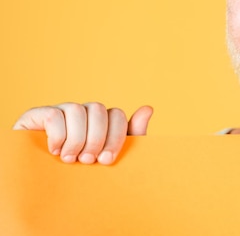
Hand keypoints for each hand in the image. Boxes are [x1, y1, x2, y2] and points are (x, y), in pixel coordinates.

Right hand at [12, 103, 152, 164]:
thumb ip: (131, 136)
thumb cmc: (79, 172)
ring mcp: (60, 110)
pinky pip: (54, 115)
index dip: (115, 137)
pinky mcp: (37, 114)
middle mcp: (82, 111)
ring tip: (70, 159)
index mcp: (101, 120)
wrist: (40, 186)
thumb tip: (148, 108)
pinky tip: (54, 151)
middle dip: (96, 138)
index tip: (107, 160)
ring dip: (76, 139)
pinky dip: (57, 136)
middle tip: (88, 161)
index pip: (117, 115)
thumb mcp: (107, 157)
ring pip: (77, 110)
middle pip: (98, 109)